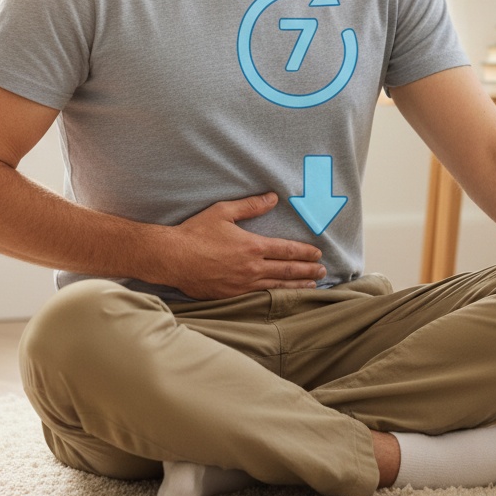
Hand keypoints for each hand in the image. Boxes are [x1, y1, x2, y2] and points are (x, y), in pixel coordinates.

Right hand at [158, 192, 325, 299]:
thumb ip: (251, 206)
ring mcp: (242, 285)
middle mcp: (251, 268)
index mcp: (252, 246)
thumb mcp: (224, 212)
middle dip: (307, 270)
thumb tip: (273, 198)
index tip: (318, 253)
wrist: (172, 258)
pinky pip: (259, 297)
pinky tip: (282, 296)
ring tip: (311, 285)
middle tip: (323, 270)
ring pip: (276, 286)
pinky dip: (275, 296)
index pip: (287, 250)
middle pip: (287, 270)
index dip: (305, 252)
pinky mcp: (231, 296)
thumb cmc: (196, 233)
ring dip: (296, 285)